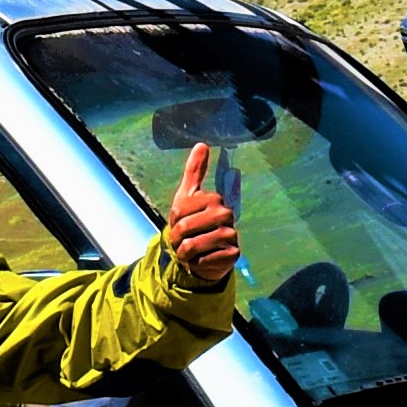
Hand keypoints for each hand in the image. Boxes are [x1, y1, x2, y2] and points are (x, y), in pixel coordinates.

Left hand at [159, 140, 238, 292]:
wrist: (202, 255)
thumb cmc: (193, 224)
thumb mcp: (188, 197)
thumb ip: (194, 171)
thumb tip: (202, 143)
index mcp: (214, 199)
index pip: (180, 209)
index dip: (174, 220)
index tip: (179, 224)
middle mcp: (226, 214)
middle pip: (186, 226)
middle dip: (177, 237)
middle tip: (182, 240)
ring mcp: (231, 234)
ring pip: (193, 244)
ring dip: (185, 251)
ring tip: (190, 251)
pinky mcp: (232, 253)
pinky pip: (203, 258)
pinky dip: (197, 262)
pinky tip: (201, 259)